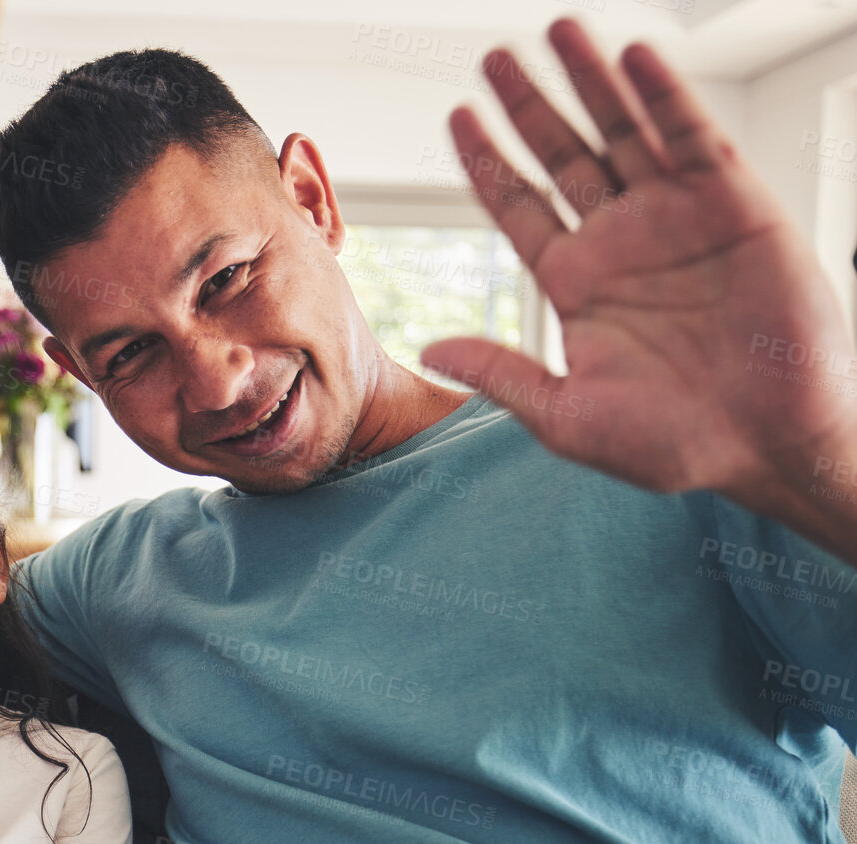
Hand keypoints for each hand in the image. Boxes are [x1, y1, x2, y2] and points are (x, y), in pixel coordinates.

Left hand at [420, 19, 856, 508]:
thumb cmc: (675, 443)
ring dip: (591, 80)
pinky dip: (664, 97)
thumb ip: (503, 376)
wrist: (771, 444)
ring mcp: (677, 218)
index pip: (518, 206)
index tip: (456, 117)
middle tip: (491, 58)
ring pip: (623, 132)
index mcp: (576, 283)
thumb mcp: (569, 417)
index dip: (486, 161)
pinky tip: (633, 58)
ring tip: (557, 29)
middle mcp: (621, 240)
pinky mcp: (735, 207)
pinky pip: (691, 139)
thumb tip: (430, 349)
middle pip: (562, 154)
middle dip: (527, 105)